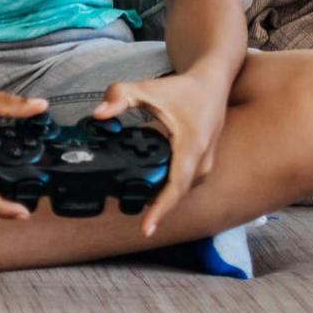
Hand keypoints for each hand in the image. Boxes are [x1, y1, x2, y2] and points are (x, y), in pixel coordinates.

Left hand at [94, 69, 230, 235]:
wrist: (213, 84)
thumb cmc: (183, 88)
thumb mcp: (148, 88)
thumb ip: (120, 97)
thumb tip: (98, 114)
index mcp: (190, 147)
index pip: (175, 187)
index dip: (160, 210)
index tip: (147, 229)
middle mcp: (202, 161)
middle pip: (177, 194)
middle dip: (157, 209)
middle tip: (135, 220)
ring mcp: (206, 165)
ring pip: (182, 191)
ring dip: (163, 200)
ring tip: (139, 207)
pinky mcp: (204, 164)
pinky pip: (186, 184)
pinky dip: (170, 190)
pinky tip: (153, 191)